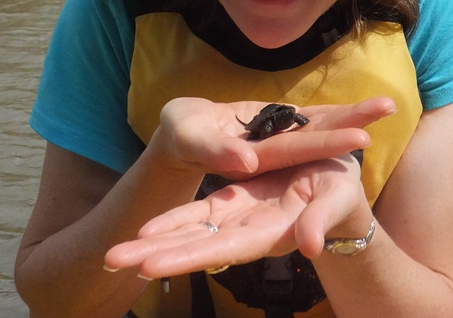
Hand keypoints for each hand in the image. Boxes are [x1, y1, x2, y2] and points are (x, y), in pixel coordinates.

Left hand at [104, 153, 371, 276]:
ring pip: (190, 233)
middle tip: (110, 260)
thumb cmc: (342, 195)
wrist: (338, 188)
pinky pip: (199, 216)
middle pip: (195, 245)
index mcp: (270, 231)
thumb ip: (319, 220)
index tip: (149, 264)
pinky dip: (173, 224)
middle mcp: (246, 229)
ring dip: (153, 243)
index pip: (222, 248)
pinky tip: (147, 230)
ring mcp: (237, 217)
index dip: (187, 254)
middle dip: (154, 254)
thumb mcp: (336, 201)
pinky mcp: (235, 202)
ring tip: (114, 253)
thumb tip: (307, 245)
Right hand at [153, 95, 394, 178]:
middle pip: (318, 135)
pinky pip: (306, 119)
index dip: (329, 142)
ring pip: (318, 127)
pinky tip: (352, 108)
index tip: (363, 137)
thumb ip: (216, 150)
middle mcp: (275, 151)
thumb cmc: (179, 138)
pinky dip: (329, 113)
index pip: (299, 149)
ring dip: (349, 117)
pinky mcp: (275, 127)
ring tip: (385, 105)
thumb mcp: (189, 140)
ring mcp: (277, 139)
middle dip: (353, 121)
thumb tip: (247, 161)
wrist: (181, 138)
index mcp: (257, 158)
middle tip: (389, 106)